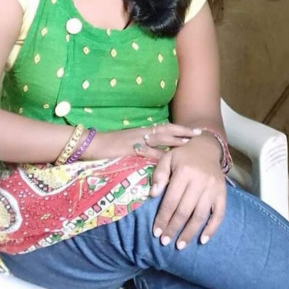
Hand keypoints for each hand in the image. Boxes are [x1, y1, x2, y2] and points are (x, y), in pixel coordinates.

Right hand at [83, 123, 202, 161]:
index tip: (194, 131)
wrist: (89, 145)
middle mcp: (140, 133)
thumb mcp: (127, 143)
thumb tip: (157, 153)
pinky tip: (167, 161)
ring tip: (188, 144)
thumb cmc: (107, 146)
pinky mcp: (128, 150)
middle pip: (165, 130)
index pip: (164, 127)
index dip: (179, 129)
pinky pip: (145, 153)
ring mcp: (135, 141)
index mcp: (140, 131)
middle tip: (198, 134)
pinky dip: (157, 157)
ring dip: (174, 141)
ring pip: (158, 139)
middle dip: (182, 132)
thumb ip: (142, 146)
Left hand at [150, 135, 226, 247]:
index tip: (156, 232)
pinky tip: (203, 240)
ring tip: (180, 245)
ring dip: (190, 233)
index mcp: (184, 172)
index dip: (163, 218)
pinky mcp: (223, 194)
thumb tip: (153, 195)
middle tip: (165, 242)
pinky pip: (219, 214)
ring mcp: (213, 188)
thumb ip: (159, 175)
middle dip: (174, 228)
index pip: (171, 200)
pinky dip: (212, 229)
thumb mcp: (167, 158)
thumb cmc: (183, 156)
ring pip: (200, 215)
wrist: (207, 148)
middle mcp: (200, 181)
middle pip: (185, 210)